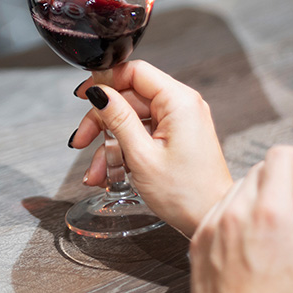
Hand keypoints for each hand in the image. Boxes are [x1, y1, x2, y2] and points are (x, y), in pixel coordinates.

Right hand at [72, 60, 230, 235]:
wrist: (210, 221)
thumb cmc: (187, 194)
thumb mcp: (142, 155)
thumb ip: (118, 119)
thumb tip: (99, 93)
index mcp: (179, 101)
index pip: (135, 71)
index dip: (106, 80)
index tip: (84, 94)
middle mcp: (182, 106)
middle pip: (129, 97)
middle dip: (102, 121)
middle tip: (82, 139)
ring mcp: (180, 122)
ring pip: (132, 119)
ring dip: (109, 143)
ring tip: (96, 170)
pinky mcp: (176, 137)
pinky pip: (142, 134)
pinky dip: (124, 150)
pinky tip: (109, 172)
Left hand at [190, 146, 292, 292]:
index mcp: (271, 214)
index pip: (279, 157)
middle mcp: (236, 212)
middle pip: (257, 171)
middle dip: (279, 178)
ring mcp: (213, 224)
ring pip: (236, 189)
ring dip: (256, 195)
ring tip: (271, 227)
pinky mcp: (198, 238)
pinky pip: (218, 210)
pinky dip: (235, 213)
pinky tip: (248, 238)